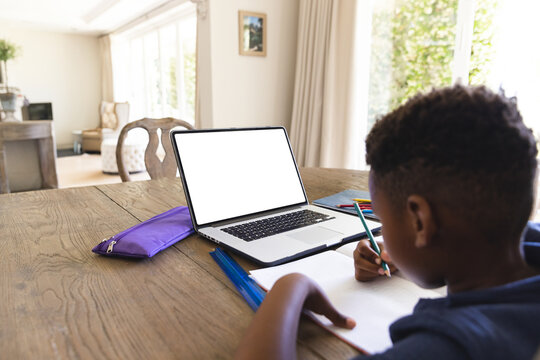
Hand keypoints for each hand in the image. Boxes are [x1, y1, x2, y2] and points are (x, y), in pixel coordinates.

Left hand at [234, 273, 354, 359]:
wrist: (291, 290)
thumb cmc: (310, 296)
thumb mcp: (326, 308)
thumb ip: (337, 317)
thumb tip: (352, 324)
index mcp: (309, 284)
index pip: (311, 291)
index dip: (311, 297)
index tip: (311, 302)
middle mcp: (296, 282)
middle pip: (298, 291)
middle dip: (299, 297)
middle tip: (300, 305)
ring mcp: (285, 285)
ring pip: (286, 293)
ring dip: (288, 299)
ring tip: (289, 307)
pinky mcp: (276, 291)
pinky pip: (277, 297)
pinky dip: (279, 302)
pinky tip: (279, 308)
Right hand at [353, 240, 397, 280]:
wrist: (387, 262)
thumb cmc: (385, 253)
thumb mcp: (388, 250)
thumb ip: (387, 253)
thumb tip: (384, 256)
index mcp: (363, 244)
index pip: (362, 248)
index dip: (371, 254)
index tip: (380, 260)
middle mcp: (357, 253)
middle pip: (359, 261)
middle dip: (372, 267)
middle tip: (383, 270)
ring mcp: (356, 264)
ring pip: (361, 270)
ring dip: (374, 272)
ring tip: (383, 270)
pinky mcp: (358, 273)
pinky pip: (363, 277)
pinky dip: (373, 276)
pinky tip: (377, 272)